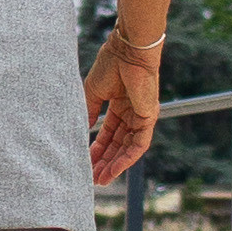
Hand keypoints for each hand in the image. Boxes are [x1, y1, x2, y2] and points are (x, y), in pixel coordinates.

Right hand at [83, 38, 161, 183]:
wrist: (128, 51)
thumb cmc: (111, 64)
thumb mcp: (94, 92)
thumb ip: (89, 112)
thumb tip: (82, 131)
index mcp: (120, 105)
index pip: (108, 133)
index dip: (97, 148)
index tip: (85, 162)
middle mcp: (132, 113)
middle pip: (117, 144)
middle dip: (104, 161)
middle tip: (91, 177)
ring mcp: (142, 117)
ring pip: (128, 148)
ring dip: (114, 165)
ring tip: (100, 179)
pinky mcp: (149, 118)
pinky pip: (138, 145)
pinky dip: (126, 159)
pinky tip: (113, 170)